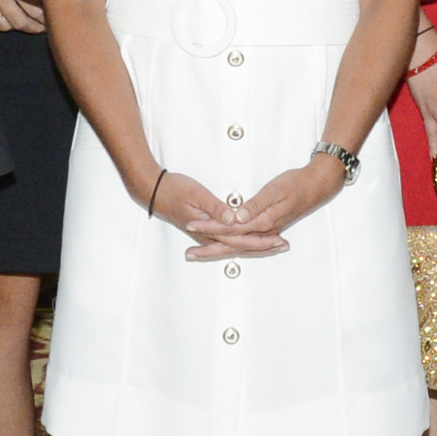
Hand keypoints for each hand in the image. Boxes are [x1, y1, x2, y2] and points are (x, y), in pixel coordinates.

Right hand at [141, 167, 287, 256]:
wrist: (152, 191)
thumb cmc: (174, 189)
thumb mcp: (196, 194)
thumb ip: (216, 208)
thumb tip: (233, 219)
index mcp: (209, 228)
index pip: (239, 239)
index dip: (261, 240)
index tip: (278, 240)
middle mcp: (208, 235)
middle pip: (240, 245)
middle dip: (263, 246)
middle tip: (284, 245)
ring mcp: (206, 233)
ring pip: (235, 244)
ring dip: (255, 245)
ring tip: (275, 244)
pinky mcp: (204, 229)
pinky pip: (228, 239)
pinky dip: (242, 241)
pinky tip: (251, 240)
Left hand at [203, 154, 349, 257]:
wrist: (318, 186)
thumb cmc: (297, 184)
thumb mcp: (275, 190)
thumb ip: (255, 206)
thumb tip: (237, 219)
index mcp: (264, 222)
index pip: (231, 229)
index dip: (210, 227)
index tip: (191, 225)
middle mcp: (265, 231)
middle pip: (232, 244)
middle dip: (209, 249)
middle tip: (188, 254)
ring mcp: (268, 232)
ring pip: (238, 246)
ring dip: (218, 250)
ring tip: (198, 253)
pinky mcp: (269, 229)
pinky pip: (246, 242)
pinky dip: (232, 246)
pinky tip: (223, 247)